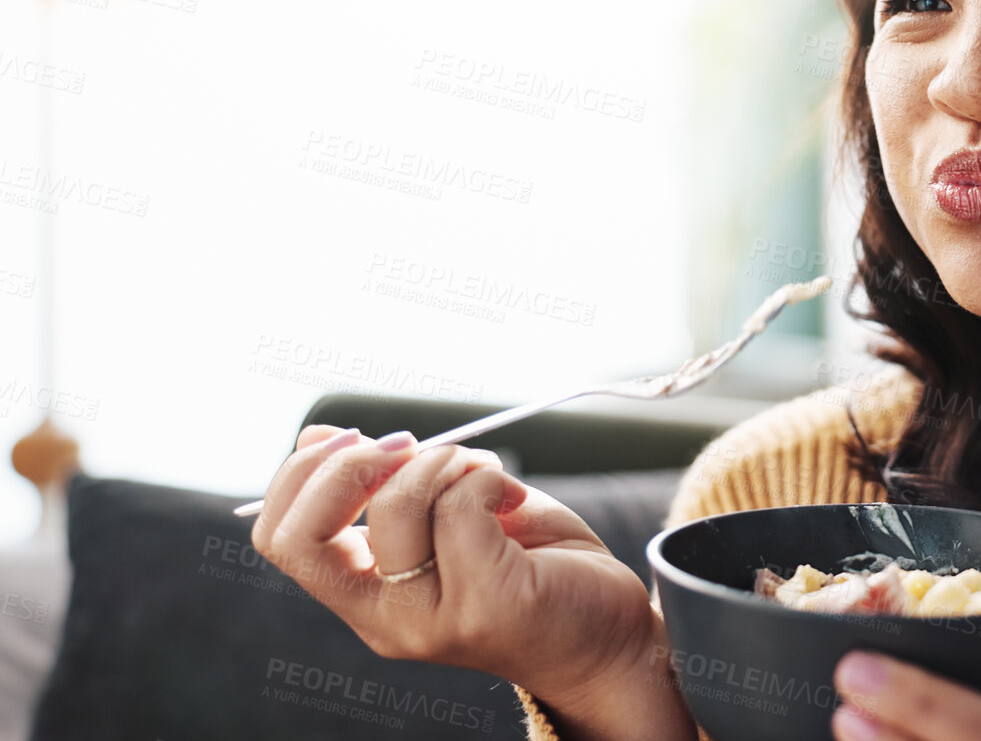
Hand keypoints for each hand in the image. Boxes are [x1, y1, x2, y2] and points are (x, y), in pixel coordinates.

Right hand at [251, 424, 695, 740]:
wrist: (607, 635)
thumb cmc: (529, 567)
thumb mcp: (446, 521)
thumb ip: (389, 487)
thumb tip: (317, 434)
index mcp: (367, 599)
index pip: (283, 542)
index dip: (302, 475)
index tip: (354, 438)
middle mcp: (387, 620)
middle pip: (307, 534)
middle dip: (347, 465)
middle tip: (406, 445)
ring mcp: (432, 618)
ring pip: (398, 504)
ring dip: (443, 461)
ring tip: (483, 474)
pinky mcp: (486, 603)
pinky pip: (462, 505)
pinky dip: (489, 477)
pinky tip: (515, 498)